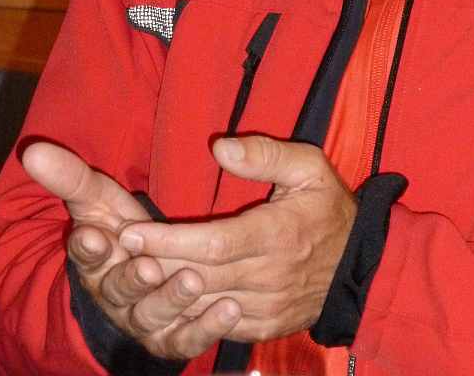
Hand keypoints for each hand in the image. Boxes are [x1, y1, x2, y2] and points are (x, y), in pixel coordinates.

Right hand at [22, 142, 240, 359]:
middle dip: (133, 278)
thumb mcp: (95, 199)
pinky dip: (208, 327)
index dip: (88, 248)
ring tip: (193, 280)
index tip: (93, 236)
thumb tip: (32, 152)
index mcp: (93, 258)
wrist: (144, 269)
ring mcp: (142, 319)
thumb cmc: (118, 227)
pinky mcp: (172, 338)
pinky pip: (187, 339)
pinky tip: (229, 310)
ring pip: (153, 314)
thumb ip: (70, 176)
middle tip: (148, 266)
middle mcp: (114, 293)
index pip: (85, 253)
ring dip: (172, 298)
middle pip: (120, 289)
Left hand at [118, 136, 356, 342]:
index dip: (167, 241)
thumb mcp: (309, 167)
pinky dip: (185, 316)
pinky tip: (158, 301)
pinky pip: (216, 326)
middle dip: (152, 265)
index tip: (129, 232)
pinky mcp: (263, 327)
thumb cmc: (329, 208)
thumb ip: (264, 154)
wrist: (361, 265)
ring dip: (162, 294)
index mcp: (277, 234)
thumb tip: (219, 146)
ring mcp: (265, 307)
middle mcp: (268, 277)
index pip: (212, 243)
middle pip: (199, 275)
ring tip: (124, 276)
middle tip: (112, 251)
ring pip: (202, 305)